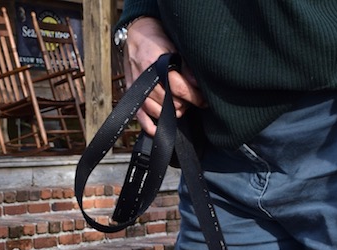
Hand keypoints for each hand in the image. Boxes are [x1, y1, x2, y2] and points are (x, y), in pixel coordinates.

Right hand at [123, 17, 205, 134]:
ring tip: (179, 104)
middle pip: (170, 103)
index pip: (179, 88)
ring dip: (172, 112)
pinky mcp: (131, 95)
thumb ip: (186, 66)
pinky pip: (140, 117)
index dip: (195, 97)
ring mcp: (136, 89)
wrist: (136, 34)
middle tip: (191, 99)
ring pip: (158, 113)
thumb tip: (197, 84)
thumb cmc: (158, 40)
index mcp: (156, 65)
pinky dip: (150, 126)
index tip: (205, 100)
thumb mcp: (174, 47)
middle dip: (185, 104)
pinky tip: (159, 129)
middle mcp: (145, 79)